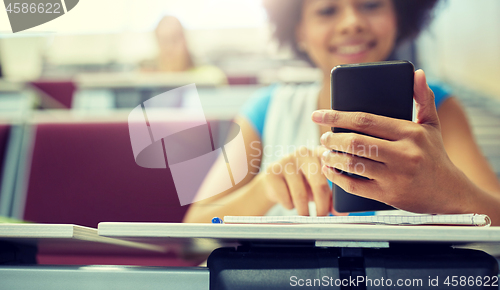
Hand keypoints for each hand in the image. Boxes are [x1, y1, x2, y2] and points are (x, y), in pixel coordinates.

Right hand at [257, 146, 340, 215]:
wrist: (274, 183)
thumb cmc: (302, 184)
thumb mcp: (318, 188)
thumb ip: (331, 198)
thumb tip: (342, 213)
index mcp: (319, 153)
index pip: (333, 163)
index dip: (338, 176)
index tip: (342, 188)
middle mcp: (304, 153)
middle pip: (319, 184)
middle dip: (322, 206)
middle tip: (321, 217)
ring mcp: (287, 161)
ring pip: (300, 195)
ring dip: (304, 211)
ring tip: (305, 215)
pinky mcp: (272, 171)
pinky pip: (285, 198)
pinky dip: (289, 206)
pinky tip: (289, 202)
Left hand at [311, 70, 469, 213]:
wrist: (449, 193)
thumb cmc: (435, 155)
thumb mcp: (432, 125)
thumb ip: (423, 98)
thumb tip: (418, 73)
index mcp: (410, 132)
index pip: (365, 120)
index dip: (337, 116)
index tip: (317, 115)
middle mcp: (403, 154)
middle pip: (355, 142)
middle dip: (332, 139)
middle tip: (324, 137)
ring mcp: (395, 176)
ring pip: (353, 164)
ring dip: (332, 158)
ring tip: (324, 153)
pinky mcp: (388, 195)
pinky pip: (354, 186)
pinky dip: (336, 178)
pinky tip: (329, 170)